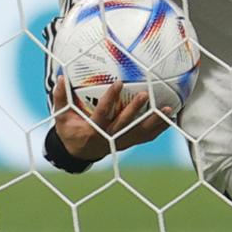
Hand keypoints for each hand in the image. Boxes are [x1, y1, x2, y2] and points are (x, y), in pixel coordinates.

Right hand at [50, 77, 172, 164]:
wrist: (78, 153)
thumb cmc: (70, 131)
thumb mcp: (61, 117)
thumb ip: (61, 99)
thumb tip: (61, 77)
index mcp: (92, 131)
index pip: (102, 114)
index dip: (110, 99)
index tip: (118, 82)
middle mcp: (109, 138)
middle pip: (124, 124)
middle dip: (135, 110)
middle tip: (145, 94)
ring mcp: (120, 142)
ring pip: (139, 133)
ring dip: (154, 122)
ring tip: (167, 109)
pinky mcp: (128, 143)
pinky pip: (145, 137)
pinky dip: (158, 129)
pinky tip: (169, 118)